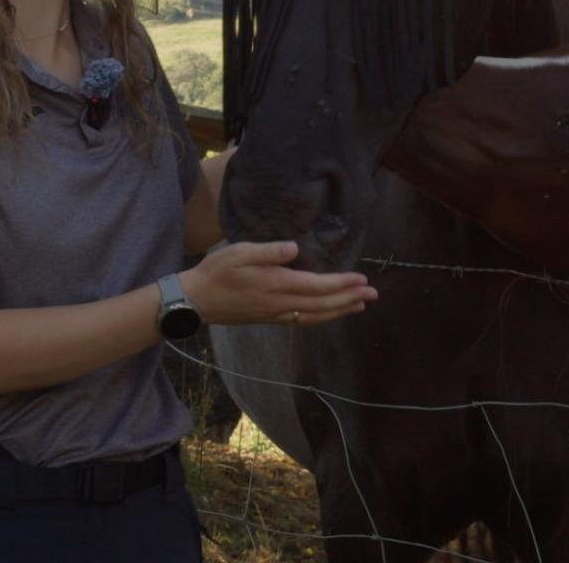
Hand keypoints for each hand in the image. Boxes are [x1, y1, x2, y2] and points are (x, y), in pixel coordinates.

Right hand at [179, 241, 377, 327]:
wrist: (195, 301)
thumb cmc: (216, 272)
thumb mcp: (239, 253)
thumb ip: (268, 251)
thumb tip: (294, 249)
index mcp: (276, 285)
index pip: (317, 286)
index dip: (342, 284)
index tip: (362, 280)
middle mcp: (280, 304)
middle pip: (323, 305)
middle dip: (350, 299)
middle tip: (373, 294)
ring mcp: (276, 315)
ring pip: (316, 316)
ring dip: (340, 311)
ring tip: (360, 305)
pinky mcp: (270, 319)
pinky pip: (304, 320)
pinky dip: (322, 317)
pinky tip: (330, 313)